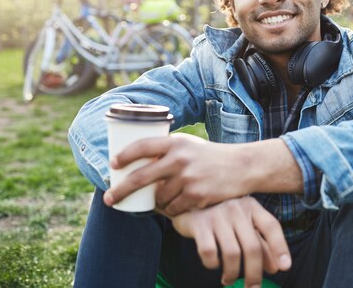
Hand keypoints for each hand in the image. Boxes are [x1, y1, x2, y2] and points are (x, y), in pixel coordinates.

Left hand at [103, 133, 253, 214]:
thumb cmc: (211, 156)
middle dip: (121, 191)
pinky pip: (173, 209)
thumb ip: (168, 151)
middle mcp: (180, 159)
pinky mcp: (197, 196)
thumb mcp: (190, 145)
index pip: (142, 146)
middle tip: (110, 199)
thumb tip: (137, 162)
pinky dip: (171, 210)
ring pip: (158, 198)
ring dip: (155, 203)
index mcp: (176, 143)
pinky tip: (176, 206)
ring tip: (160, 200)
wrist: (241, 167)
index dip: (124, 155)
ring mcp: (188, 178)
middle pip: (141, 178)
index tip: (113, 164)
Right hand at [171, 197, 291, 287]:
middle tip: (253, 287)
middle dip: (254, 273)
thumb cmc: (220, 216)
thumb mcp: (242, 224)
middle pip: (253, 247)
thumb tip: (275, 268)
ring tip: (229, 280)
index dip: (280, 247)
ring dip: (232, 273)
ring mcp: (217, 215)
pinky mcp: (199, 224)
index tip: (284, 268)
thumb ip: (259, 243)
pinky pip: (210, 252)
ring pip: (232, 253)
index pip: (271, 226)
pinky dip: (212, 264)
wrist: (186, 202)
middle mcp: (236, 208)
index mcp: (251, 206)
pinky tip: (213, 265)